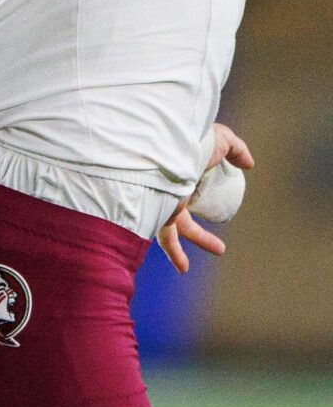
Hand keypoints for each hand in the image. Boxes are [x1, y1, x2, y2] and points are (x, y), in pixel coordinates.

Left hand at [158, 123, 254, 273]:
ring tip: (218, 252)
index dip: (193, 194)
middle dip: (196, 231)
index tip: (207, 199)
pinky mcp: (157, 213)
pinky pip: (165, 238)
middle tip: (219, 246)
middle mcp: (165, 188)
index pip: (184, 188)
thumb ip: (235, 148)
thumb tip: (249, 165)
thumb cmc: (191, 137)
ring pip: (174, 229)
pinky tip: (184, 269)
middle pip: (180, 214)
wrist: (165, 143)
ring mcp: (159, 201)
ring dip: (192, 242)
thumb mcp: (218, 137)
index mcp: (176, 171)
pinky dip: (174, 254)